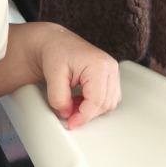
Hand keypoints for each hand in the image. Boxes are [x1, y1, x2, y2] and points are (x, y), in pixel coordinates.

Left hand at [0, 21, 121, 126]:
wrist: (56, 43)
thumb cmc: (55, 53)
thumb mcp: (53, 75)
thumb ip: (59, 97)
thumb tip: (67, 113)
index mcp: (99, 65)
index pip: (97, 101)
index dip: (83, 116)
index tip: (71, 123)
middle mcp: (110, 67)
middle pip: (105, 104)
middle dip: (86, 113)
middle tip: (68, 113)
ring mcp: (112, 72)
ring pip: (109, 103)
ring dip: (91, 109)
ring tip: (72, 103)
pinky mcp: (110, 77)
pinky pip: (108, 98)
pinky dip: (94, 104)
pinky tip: (80, 100)